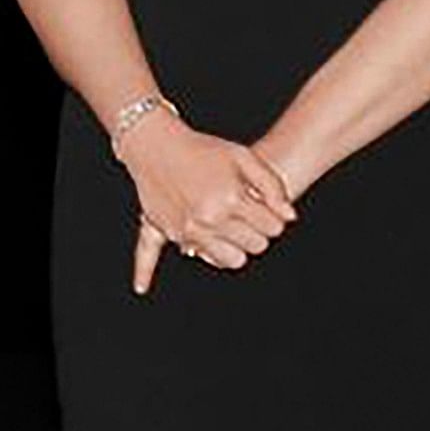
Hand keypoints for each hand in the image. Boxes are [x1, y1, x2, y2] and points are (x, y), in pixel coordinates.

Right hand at [119, 117, 297, 293]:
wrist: (157, 144)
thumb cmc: (203, 149)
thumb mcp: (244, 157)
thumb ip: (272, 186)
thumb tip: (288, 218)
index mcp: (230, 198)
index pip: (272, 228)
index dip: (273, 217)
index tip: (264, 207)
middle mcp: (208, 217)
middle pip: (255, 246)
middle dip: (258, 232)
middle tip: (248, 216)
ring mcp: (187, 228)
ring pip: (230, 259)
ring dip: (236, 248)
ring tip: (230, 229)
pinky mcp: (170, 232)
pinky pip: (161, 256)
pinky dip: (145, 271)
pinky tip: (141, 286)